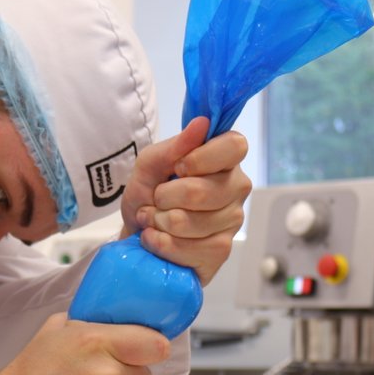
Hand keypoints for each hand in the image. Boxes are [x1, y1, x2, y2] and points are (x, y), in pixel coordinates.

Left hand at [119, 116, 250, 284]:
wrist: (137, 232)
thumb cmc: (148, 193)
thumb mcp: (149, 164)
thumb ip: (173, 146)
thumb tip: (202, 123)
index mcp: (225, 159)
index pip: (235, 147)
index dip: (200, 158)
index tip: (178, 168)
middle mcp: (236, 188)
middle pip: (202, 191)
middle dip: (164, 197)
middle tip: (157, 199)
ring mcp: (232, 221)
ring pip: (190, 223)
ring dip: (158, 222)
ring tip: (154, 219)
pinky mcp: (221, 251)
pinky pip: (187, 249)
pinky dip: (161, 244)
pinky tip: (158, 239)